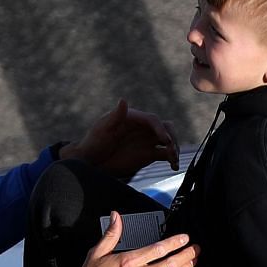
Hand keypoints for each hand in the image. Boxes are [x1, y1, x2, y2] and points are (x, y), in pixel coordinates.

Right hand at [59, 213, 196, 266]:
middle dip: (186, 255)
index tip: (184, 238)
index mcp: (128, 262)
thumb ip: (110, 235)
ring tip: (194, 260)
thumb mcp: (96, 254)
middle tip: (196, 249)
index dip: (175, 243)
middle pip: (170, 264)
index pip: (158, 249)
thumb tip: (116, 216)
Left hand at [63, 99, 179, 177]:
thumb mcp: (103, 129)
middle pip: (165, 128)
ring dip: (174, 148)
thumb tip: (123, 100)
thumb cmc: (94, 142)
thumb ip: (115, 116)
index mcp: (134, 118)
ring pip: (168, 141)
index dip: (160, 129)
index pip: (152, 120)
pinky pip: (165, 155)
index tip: (165, 140)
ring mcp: (147, 141)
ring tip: (174, 160)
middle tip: (172, 150)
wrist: (93, 162)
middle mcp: (143, 128)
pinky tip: (174, 166)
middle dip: (172, 137)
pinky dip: (172, 159)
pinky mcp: (149, 154)